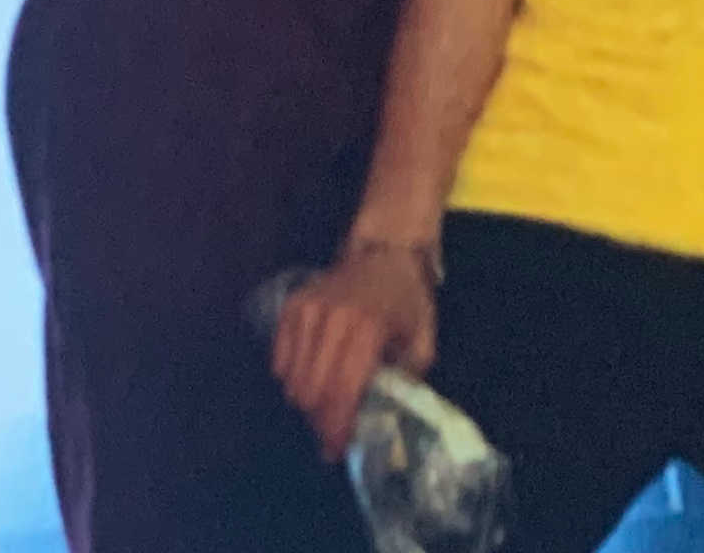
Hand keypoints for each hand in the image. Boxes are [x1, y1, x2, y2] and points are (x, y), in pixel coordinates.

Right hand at [269, 243, 436, 464]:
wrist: (386, 254)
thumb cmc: (408, 301)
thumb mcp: (424, 340)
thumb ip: (408, 380)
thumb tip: (386, 420)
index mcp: (369, 328)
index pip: (342, 390)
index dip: (337, 427)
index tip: (335, 451)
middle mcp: (333, 318)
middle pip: (312, 391)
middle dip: (321, 420)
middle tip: (333, 431)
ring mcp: (308, 311)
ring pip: (293, 381)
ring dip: (307, 402)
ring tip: (327, 402)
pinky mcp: (291, 307)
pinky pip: (280, 362)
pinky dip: (293, 378)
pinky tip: (314, 375)